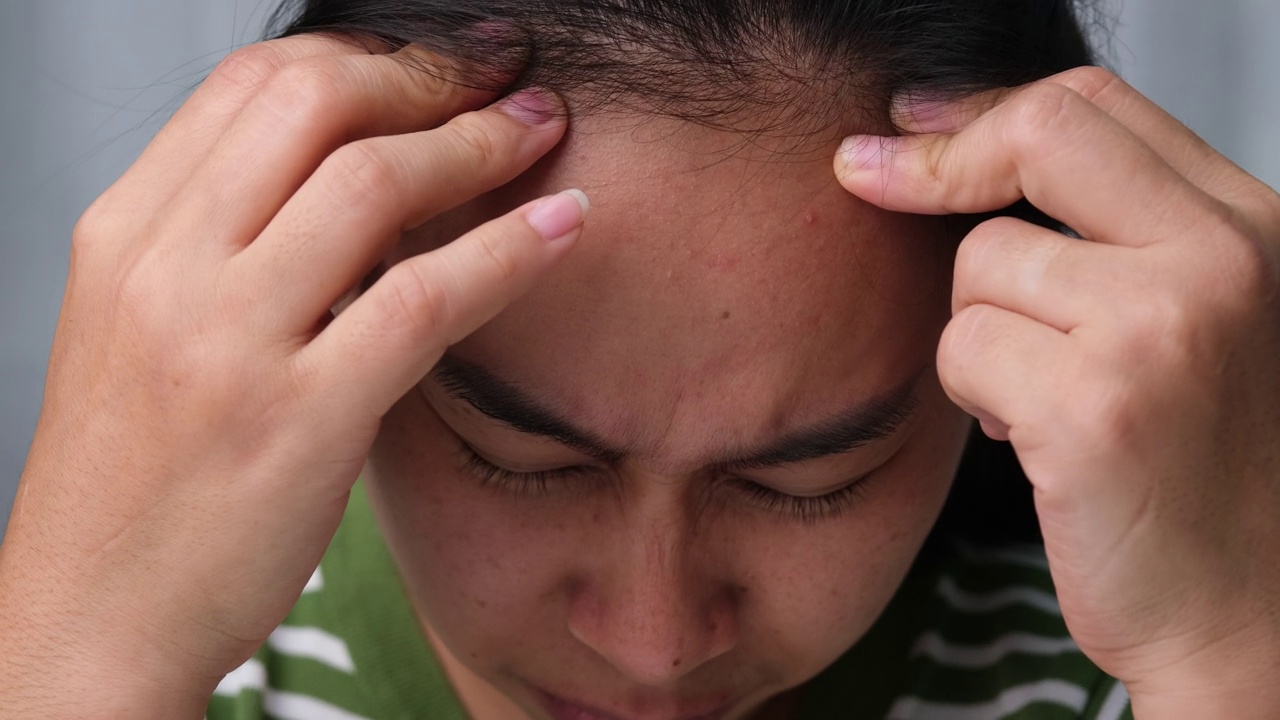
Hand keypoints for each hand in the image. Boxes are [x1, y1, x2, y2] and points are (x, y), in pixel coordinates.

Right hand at [0, 35, 581, 716]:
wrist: (92, 617)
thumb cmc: (135, 482)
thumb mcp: (147, 333)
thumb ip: (230, 249)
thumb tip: (360, 185)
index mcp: (125, 236)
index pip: (249, 84)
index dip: (365, 55)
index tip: (436, 62)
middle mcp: (166, 270)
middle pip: (314, 102)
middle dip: (431, 75)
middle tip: (504, 76)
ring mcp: (228, 342)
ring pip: (373, 183)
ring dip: (480, 143)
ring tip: (541, 132)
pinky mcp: (296, 419)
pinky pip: (422, 298)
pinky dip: (508, 248)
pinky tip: (561, 226)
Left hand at [835, 67, 1279, 717]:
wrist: (1246, 613)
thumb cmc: (1202, 472)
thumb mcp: (1192, 321)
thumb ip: (1114, 234)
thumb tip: (954, 149)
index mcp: (1251, 227)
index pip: (1097, 106)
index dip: (983, 106)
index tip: (908, 125)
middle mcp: (1222, 260)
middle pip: (1036, 136)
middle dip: (935, 163)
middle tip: (870, 180)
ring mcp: (1162, 327)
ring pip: (979, 264)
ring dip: (978, 333)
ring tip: (1035, 397)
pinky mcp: (1095, 406)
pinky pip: (961, 348)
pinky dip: (972, 395)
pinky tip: (1028, 440)